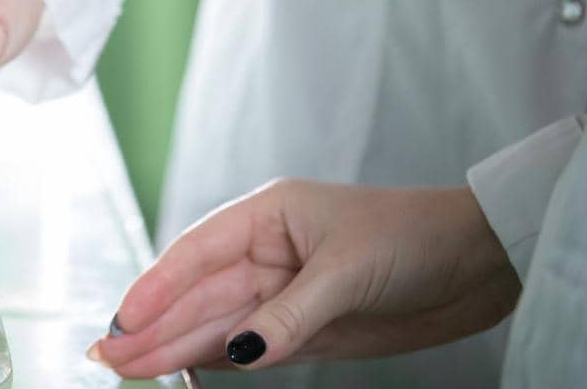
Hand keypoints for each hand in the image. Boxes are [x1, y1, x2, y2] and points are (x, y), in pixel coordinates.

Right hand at [90, 181, 518, 377]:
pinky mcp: (308, 329)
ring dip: (174, 348)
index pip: (197, 253)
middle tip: (107, 359)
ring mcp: (285, 292)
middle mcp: (268, 252)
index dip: (155, 288)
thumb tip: (236, 352)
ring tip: (126, 370)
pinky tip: (181, 370)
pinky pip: (249, 346)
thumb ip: (289, 315)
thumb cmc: (414, 238)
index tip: (122, 322)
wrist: (479, 262)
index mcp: (268, 215)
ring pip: (218, 325)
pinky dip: (213, 360)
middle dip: (153, 326)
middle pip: (199, 295)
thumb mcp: (348, 271)